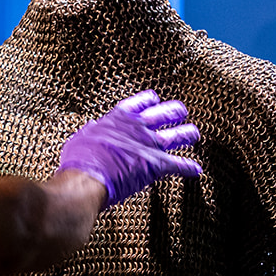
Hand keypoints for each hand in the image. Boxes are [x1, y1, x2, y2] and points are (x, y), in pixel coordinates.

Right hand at [58, 90, 202, 207]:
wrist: (87, 176)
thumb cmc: (79, 160)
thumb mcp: (82, 138)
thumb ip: (91, 132)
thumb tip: (92, 127)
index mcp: (119, 118)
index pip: (140, 103)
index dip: (150, 100)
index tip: (155, 99)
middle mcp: (138, 127)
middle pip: (165, 113)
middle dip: (175, 112)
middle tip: (181, 112)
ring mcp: (150, 144)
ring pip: (178, 135)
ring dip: (188, 134)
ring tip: (195, 134)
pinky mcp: (157, 164)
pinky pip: (179, 165)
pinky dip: (189, 168)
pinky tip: (196, 170)